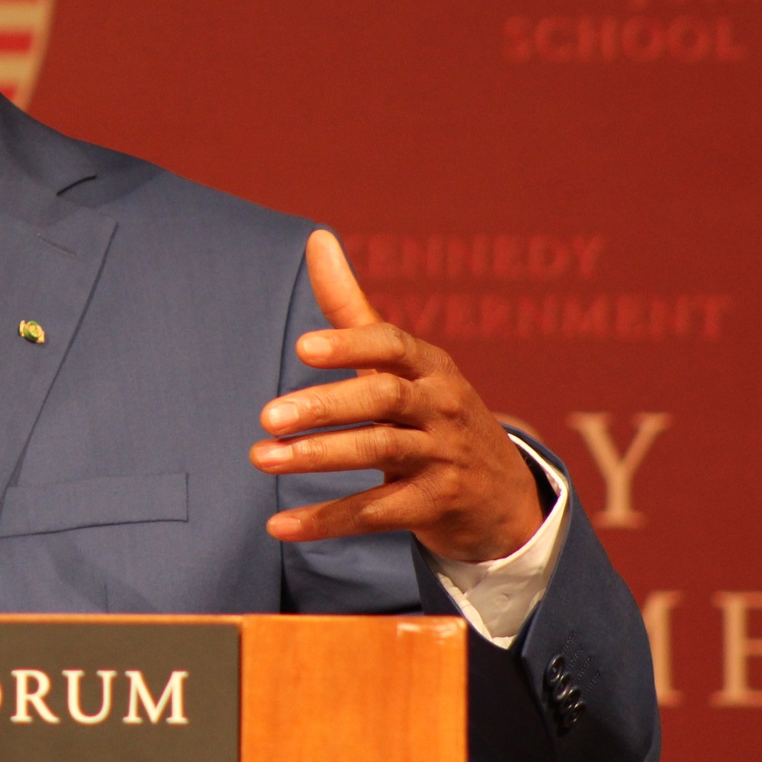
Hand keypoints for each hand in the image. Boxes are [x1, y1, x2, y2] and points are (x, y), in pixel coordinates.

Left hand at [248, 230, 545, 562]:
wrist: (500, 492)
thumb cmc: (430, 410)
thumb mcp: (399, 359)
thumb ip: (350, 307)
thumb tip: (316, 235)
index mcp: (428, 364)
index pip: (391, 345)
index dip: (349, 345)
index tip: (302, 348)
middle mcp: (441, 405)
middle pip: (383, 399)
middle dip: (325, 406)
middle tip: (268, 418)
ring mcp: (444, 456)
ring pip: (380, 452)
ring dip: (318, 457)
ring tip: (261, 460)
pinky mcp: (437, 505)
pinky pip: (378, 513)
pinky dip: (328, 519)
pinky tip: (280, 526)